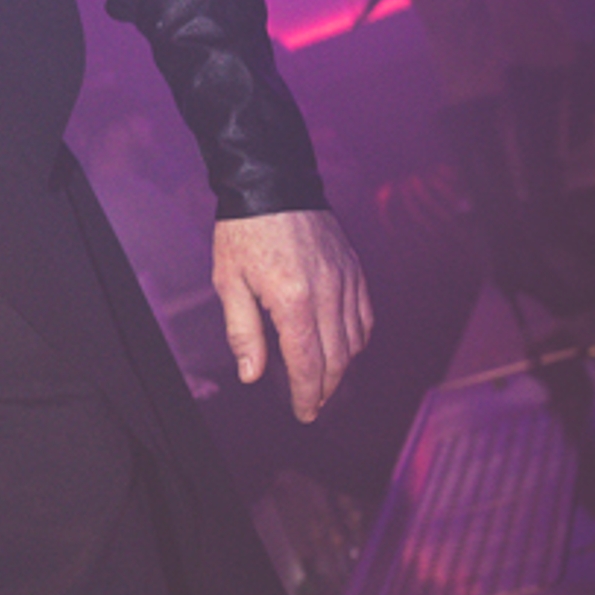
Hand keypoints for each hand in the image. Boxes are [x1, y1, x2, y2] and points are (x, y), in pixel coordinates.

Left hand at [211, 209, 372, 423]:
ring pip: (356, 339)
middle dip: (326, 389)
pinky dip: (357, 338)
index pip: (308, 363)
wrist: (273, 182)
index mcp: (293, 300)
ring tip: (325, 381)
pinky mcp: (355, 269)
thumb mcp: (229, 283)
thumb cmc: (245, 231)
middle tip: (313, 405)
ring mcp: (346, 279)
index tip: (304, 413)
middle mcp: (328, 292)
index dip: (308, 395)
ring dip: (342, 366)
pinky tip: (344, 347)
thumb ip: (243, 332)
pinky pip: (365, 315)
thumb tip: (253, 374)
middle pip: (337, 358)